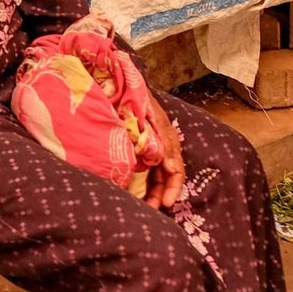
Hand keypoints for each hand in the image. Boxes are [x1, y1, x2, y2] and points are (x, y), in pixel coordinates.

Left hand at [143, 94, 184, 210]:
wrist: (117, 81)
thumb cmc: (132, 95)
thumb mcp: (147, 116)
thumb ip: (159, 140)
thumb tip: (170, 168)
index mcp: (167, 136)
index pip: (175, 169)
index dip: (172, 187)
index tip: (166, 203)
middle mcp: (162, 143)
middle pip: (166, 175)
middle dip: (161, 194)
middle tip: (152, 211)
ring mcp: (150, 144)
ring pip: (155, 174)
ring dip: (152, 191)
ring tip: (144, 208)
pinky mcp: (139, 145)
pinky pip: (145, 167)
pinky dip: (142, 181)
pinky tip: (134, 192)